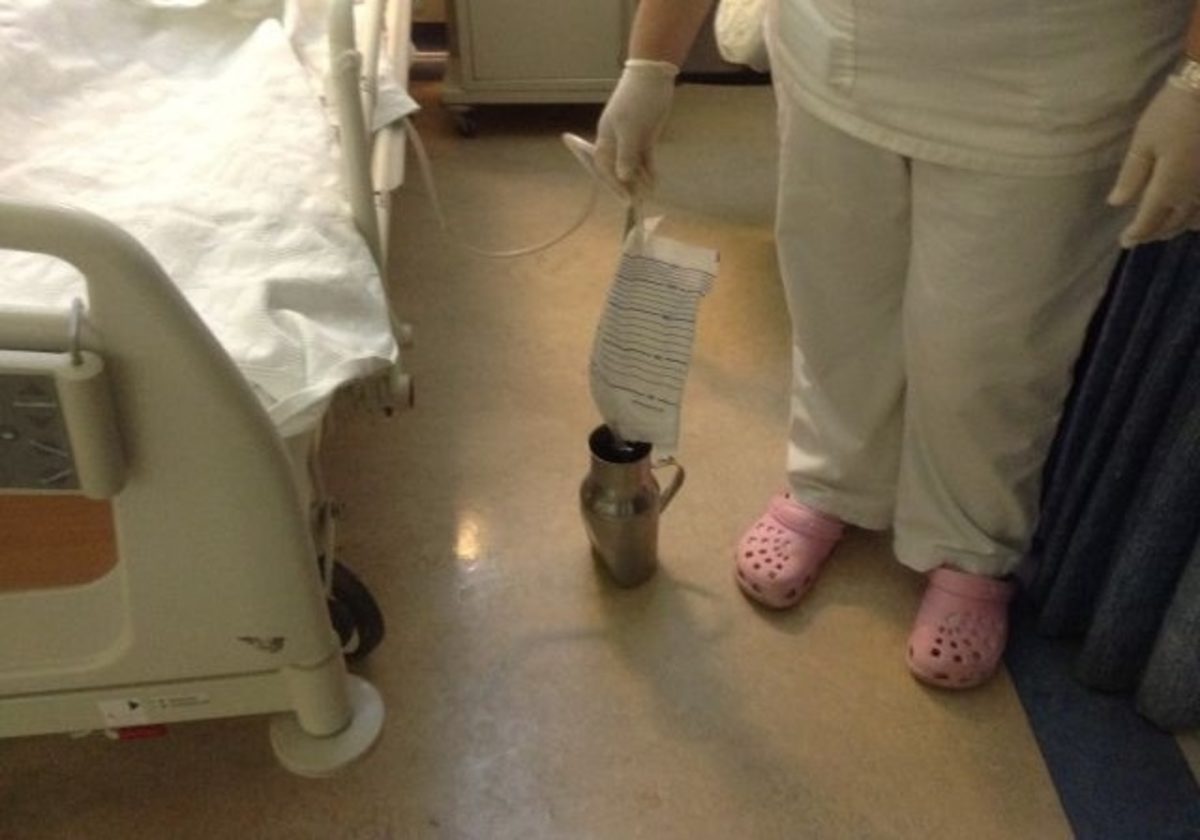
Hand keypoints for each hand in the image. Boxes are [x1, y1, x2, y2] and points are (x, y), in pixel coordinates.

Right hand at [594, 59, 678, 200]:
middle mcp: (616, 141)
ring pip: (632, 165)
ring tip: (648, 194)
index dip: (612, 184)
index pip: (604, 167)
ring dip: (639, 180)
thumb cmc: (637, 100)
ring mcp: (631, 139)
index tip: (624, 198)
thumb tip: (621, 177)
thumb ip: (626, 154)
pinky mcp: (646, 136)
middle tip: (636, 202)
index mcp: (606, 138)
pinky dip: (649, 170)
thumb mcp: (631, 129)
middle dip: (626, 185)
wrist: (653, 77)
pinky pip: (645, 158)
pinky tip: (655, 182)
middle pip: (618, 168)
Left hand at [1108, 77, 1199, 246]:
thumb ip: (1132, 176)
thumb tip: (1117, 203)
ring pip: (1198, 219)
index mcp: (1170, 188)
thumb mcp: (1144, 141)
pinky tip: (1196, 214)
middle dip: (1156, 232)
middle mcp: (1196, 194)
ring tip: (1167, 227)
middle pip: (1174, 223)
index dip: (1136, 233)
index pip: (1149, 221)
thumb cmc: (1175, 112)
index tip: (1126, 241)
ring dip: (1180, 226)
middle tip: (1142, 236)